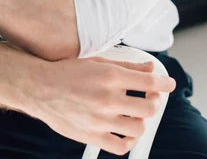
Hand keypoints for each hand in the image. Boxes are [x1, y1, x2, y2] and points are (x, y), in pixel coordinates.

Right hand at [28, 55, 175, 155]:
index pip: (149, 83)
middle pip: (149, 107)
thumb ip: (125, 66)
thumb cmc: (66, 72)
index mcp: (110, 76)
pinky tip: (124, 131)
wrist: (39, 87)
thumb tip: (148, 68)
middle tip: (147, 98)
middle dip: (153, 102)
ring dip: (141, 121)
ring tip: (134, 114)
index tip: (167, 85)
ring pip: (138, 127)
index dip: (164, 84)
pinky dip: (128, 141)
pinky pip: (121, 146)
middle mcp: (107, 98)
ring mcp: (100, 119)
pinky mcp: (92, 136)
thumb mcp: (96, 61)